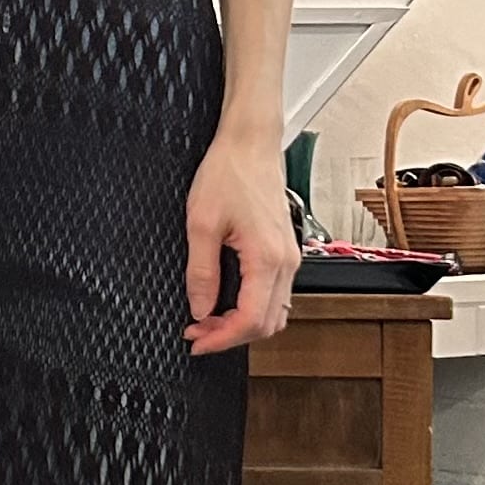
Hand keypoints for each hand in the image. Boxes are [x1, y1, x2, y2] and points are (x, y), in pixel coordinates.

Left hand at [184, 124, 299, 355]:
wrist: (250, 144)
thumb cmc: (228, 173)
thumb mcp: (201, 224)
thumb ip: (201, 272)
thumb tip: (200, 308)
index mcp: (267, 257)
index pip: (251, 320)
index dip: (222, 339)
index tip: (196, 341)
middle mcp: (285, 262)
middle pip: (267, 324)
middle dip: (230, 336)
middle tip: (197, 332)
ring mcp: (288, 257)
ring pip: (274, 313)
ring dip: (242, 324)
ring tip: (208, 320)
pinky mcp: (284, 251)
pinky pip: (274, 294)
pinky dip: (252, 308)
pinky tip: (226, 302)